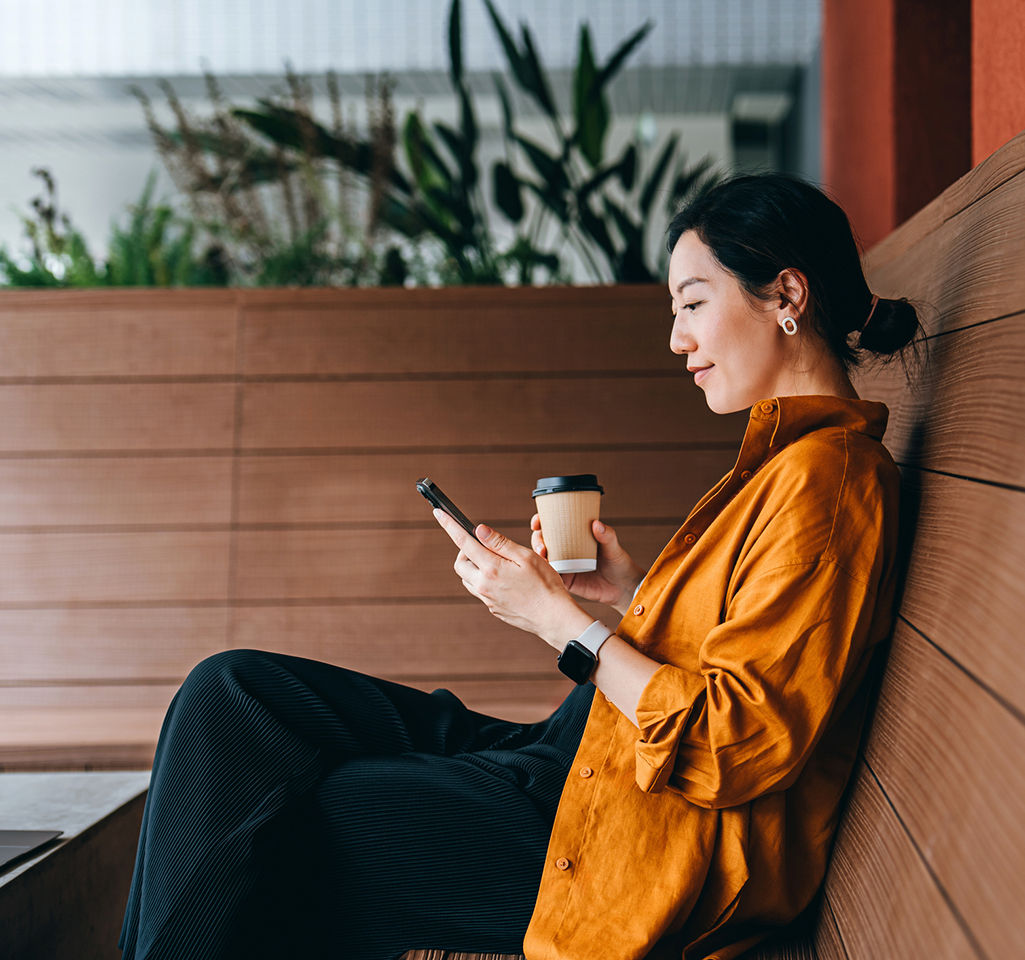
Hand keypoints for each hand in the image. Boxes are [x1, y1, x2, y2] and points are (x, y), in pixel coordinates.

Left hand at [433, 510, 593, 650]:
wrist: (553, 618)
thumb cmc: (545, 585)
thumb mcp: (526, 557)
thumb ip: (500, 543)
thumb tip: (478, 530)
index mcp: (491, 568)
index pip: (463, 542)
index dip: (449, 525)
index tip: (439, 513)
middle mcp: (484, 585)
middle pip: (460, 564)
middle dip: (465, 551)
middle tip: (482, 545)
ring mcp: (487, 599)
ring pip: (467, 579)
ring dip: (473, 567)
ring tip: (496, 562)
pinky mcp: (493, 608)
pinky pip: (479, 591)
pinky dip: (483, 580)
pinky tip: (503, 579)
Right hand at [530, 514, 645, 615]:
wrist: (624, 588)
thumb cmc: (619, 563)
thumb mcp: (613, 547)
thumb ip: (607, 535)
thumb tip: (596, 523)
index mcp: (575, 536)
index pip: (553, 525)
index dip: (541, 521)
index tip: (538, 521)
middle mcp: (566, 549)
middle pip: (544, 540)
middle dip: (537, 539)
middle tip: (542, 544)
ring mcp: (564, 565)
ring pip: (544, 557)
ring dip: (537, 555)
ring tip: (543, 555)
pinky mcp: (566, 580)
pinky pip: (550, 575)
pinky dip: (544, 572)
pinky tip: (542, 570)